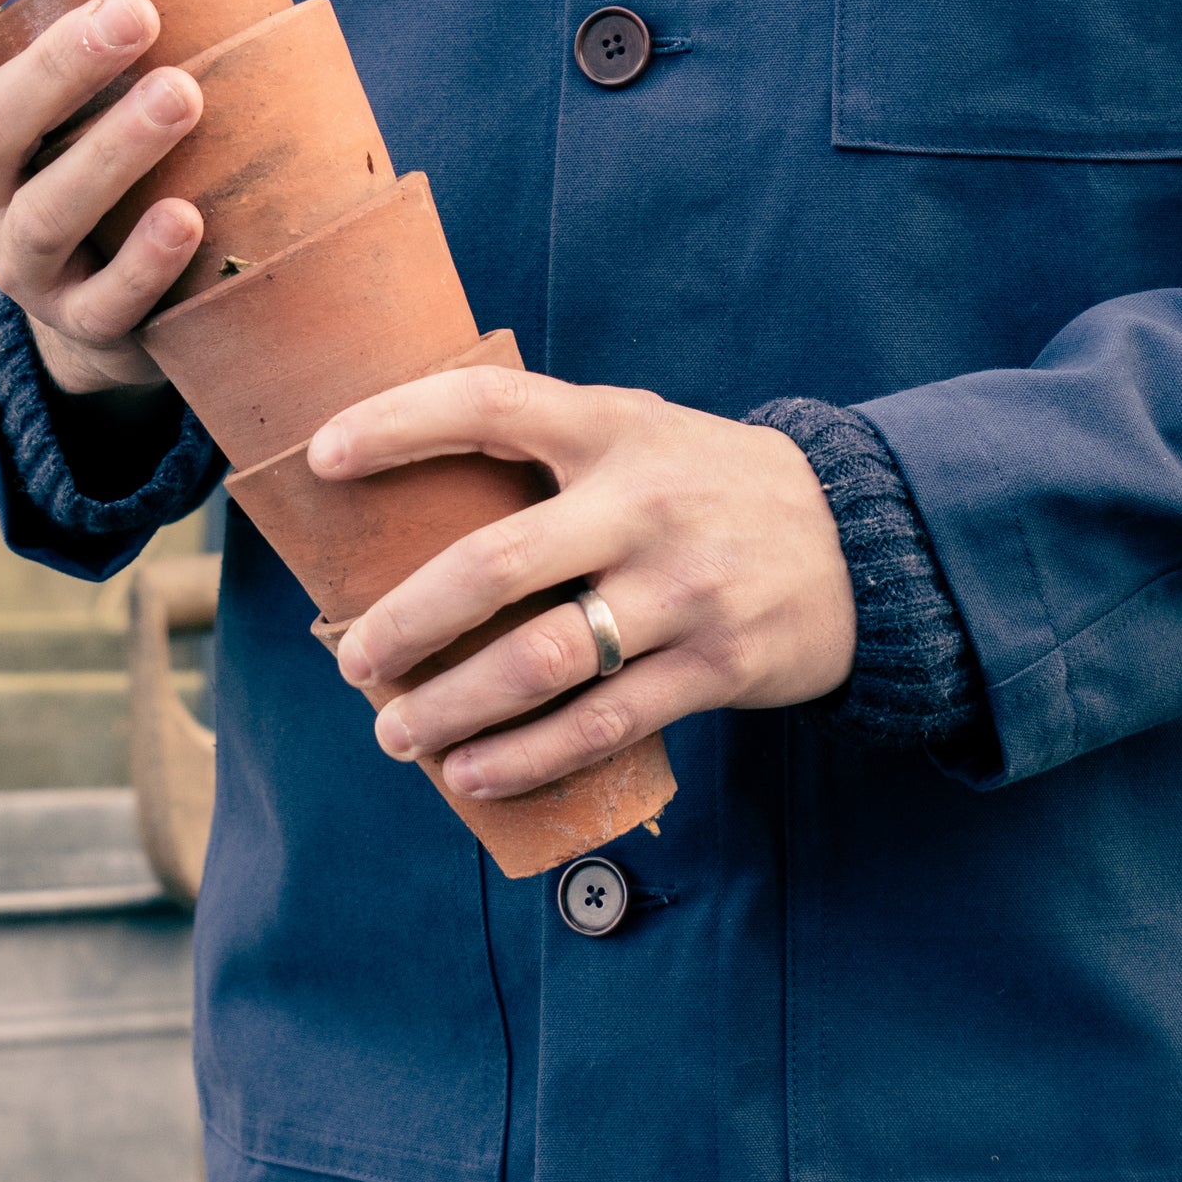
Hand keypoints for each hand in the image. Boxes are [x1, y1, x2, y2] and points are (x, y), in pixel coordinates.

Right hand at [0, 0, 255, 393]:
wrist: (120, 305)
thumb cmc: (120, 150)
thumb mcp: (120, 75)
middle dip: (58, 66)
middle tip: (138, 12)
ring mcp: (24, 260)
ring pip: (48, 209)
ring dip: (113, 150)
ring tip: (184, 95)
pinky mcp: (84, 324)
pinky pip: (106, 300)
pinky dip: (145, 260)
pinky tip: (191, 216)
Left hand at [310, 371, 858, 798]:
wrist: (859, 540)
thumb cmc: (712, 485)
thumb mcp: (645, 430)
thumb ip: (551, 442)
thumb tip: (408, 479)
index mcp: (615, 427)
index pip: (489, 407)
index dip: (398, 424)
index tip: (322, 456)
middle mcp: (644, 503)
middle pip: (495, 564)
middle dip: (405, 622)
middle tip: (353, 657)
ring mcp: (682, 589)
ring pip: (540, 662)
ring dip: (451, 708)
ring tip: (398, 734)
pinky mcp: (714, 664)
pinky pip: (601, 723)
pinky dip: (526, 758)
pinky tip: (475, 774)